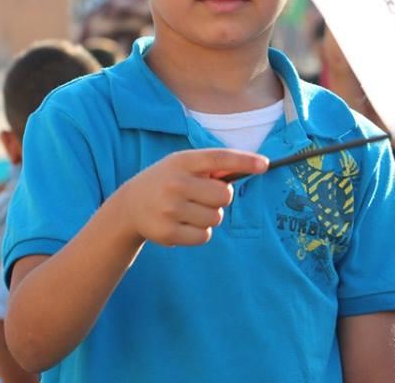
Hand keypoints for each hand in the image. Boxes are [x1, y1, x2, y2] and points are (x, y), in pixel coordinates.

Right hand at [121, 149, 267, 245]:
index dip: (243, 161)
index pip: (218, 158)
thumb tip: (253, 166)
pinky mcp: (168, 233)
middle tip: (202, 196)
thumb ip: (212, 168)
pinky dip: (199, 232)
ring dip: (208, 216)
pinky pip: (204, 236)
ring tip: (188, 210)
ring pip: (215, 218)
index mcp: (181, 162)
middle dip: (220, 198)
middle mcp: (175, 184)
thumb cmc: (166, 182)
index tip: (264, 164)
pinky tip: (182, 224)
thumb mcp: (182, 166)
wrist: (130, 206)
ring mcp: (170, 209)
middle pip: (224, 195)